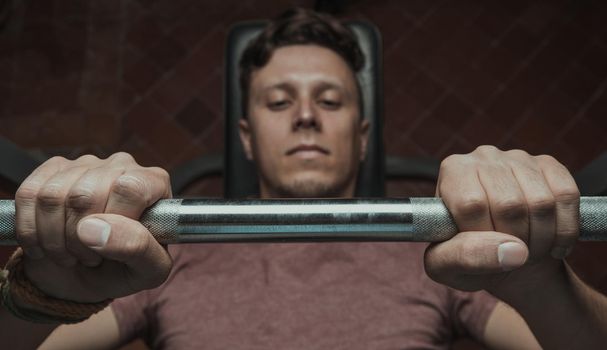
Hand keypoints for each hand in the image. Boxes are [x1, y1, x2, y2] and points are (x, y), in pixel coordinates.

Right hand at [14, 153, 172, 302]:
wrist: (87, 274)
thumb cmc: (127, 268)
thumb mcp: (149, 270)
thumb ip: (138, 248)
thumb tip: (96, 229)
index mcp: (154, 183)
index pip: (129, 188)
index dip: (113, 223)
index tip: (109, 248)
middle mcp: (122, 165)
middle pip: (86, 194)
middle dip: (79, 240)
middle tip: (89, 258)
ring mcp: (86, 164)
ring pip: (53, 196)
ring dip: (54, 240)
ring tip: (71, 254)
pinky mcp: (52, 170)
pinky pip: (28, 195)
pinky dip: (31, 231)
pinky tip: (45, 245)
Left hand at [424, 146, 579, 296]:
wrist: (504, 260)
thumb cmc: (467, 258)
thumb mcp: (447, 266)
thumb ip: (462, 257)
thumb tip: (510, 250)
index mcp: (452, 172)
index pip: (471, 205)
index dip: (483, 237)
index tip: (485, 251)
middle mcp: (483, 156)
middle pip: (509, 205)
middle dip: (514, 242)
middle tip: (510, 256)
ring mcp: (519, 157)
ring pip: (541, 203)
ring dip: (541, 239)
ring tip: (527, 251)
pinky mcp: (549, 165)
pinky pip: (566, 196)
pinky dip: (565, 229)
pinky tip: (552, 243)